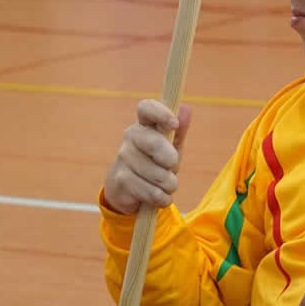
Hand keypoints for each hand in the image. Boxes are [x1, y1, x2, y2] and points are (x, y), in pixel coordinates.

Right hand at [103, 100, 191, 215]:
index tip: (174, 124)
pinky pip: (149, 191)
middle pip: (153, 143)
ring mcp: (123, 156)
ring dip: (169, 184)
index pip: (146, 108)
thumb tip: (185, 108)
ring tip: (167, 185)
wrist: (128, 190)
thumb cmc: (155, 162)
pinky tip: (160, 197)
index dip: (161, 113)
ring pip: (155, 173)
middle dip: (170, 159)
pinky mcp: (120, 179)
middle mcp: (131, 136)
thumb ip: (180, 130)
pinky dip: (161, 197)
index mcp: (145, 124)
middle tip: (173, 166)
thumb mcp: (171, 146)